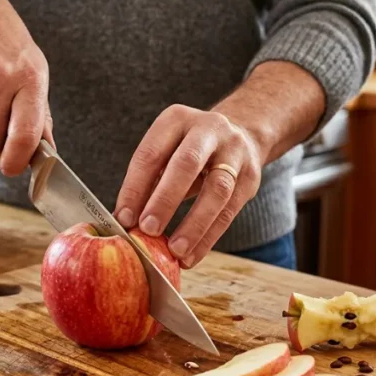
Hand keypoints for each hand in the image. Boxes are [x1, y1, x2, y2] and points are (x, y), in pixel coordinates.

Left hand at [114, 105, 265, 268]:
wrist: (242, 134)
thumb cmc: (191, 149)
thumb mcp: (167, 151)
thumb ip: (148, 181)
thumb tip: (127, 221)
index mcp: (177, 119)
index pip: (152, 154)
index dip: (135, 187)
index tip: (124, 218)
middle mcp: (209, 129)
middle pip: (187, 164)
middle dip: (165, 199)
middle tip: (147, 229)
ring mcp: (235, 151)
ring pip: (217, 189)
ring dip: (194, 224)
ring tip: (175, 250)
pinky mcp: (251, 177)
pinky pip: (230, 211)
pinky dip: (209, 237)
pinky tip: (192, 255)